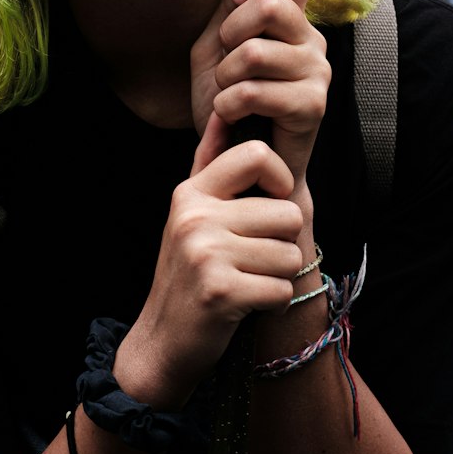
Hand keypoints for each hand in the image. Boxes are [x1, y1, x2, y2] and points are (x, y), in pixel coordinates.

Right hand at [114, 114, 303, 406]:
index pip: (256, 154)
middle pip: (287, 211)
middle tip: (254, 259)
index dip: (279, 178)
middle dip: (283, 241)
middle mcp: (195, 216)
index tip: (271, 201)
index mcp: (191, 191)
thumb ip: (210, 164)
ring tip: (248, 281)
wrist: (162, 342)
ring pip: (290, 253)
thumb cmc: (188, 274)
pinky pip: (281, 289)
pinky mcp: (219, 292)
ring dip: (279, 276)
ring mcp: (205, 253)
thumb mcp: (192, 213)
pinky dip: (273, 303)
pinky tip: (247, 305)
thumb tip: (224, 111)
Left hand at [190, 0, 328, 183]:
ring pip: (254, 52)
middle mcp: (311, 39)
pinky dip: (228, 104)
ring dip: (224, 78)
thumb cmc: (228, 105)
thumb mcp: (217, 49)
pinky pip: (255, 91)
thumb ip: (229, 8)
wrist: (237, 165)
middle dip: (230, 34)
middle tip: (226, 63)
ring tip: (227, 94)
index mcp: (292, 18)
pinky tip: (231, 116)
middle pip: (270, 4)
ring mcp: (317, 72)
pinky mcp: (313, 106)